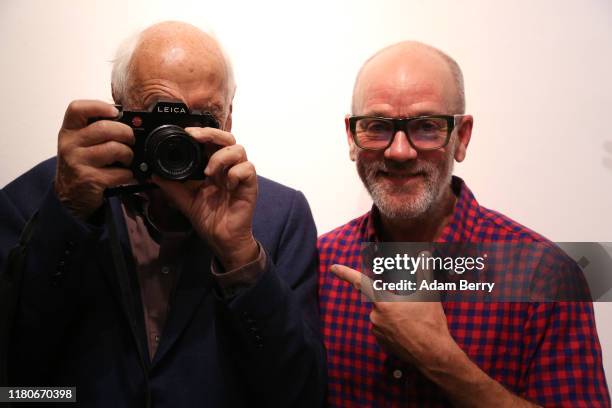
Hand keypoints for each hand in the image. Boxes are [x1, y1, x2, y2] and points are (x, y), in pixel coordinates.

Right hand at [55, 100, 134, 218]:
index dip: (99, 106)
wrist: (70, 194)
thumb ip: (96, 129)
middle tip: (131, 139)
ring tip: (127, 158)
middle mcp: (70, 144)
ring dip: (128, 154)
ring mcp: (78, 162)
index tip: (116, 112)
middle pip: (105, 128)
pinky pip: (119, 172)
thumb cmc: (80, 164)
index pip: (77, 109)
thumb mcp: (81, 143)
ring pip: (115, 148)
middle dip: (126, 133)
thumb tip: (127, 120)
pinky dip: (128, 174)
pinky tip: (124, 174)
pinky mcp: (89, 179)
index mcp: (69, 131)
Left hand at [153, 127, 257, 270]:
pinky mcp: (250, 186)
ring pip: (239, 149)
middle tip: (196, 137)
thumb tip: (154, 173)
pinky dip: (236, 172)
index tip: (187, 132)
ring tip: (209, 172)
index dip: (202, 132)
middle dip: (211, 134)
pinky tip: (227, 184)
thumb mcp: (184, 200)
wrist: (221, 239)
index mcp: (214, 167)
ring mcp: (239, 176)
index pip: (212, 141)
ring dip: (221, 157)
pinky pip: (248, 169)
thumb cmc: (208, 218)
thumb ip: (172, 185)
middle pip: (227, 138)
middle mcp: (228, 168)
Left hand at [331, 263, 540, 406]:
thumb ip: (423, 271)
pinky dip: (393, 326)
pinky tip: (408, 330)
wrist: (433, 354)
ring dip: (394, 314)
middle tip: (412, 308)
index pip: (360, 283)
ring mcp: (377, 331)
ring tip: (413, 321)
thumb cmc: (430, 322)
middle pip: (380, 300)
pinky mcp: (381, 343)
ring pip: (382, 314)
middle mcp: (375, 316)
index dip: (346, 273)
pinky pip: (384, 328)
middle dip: (393, 301)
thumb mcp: (428, 293)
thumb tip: (424, 253)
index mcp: (383, 302)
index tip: (333, 267)